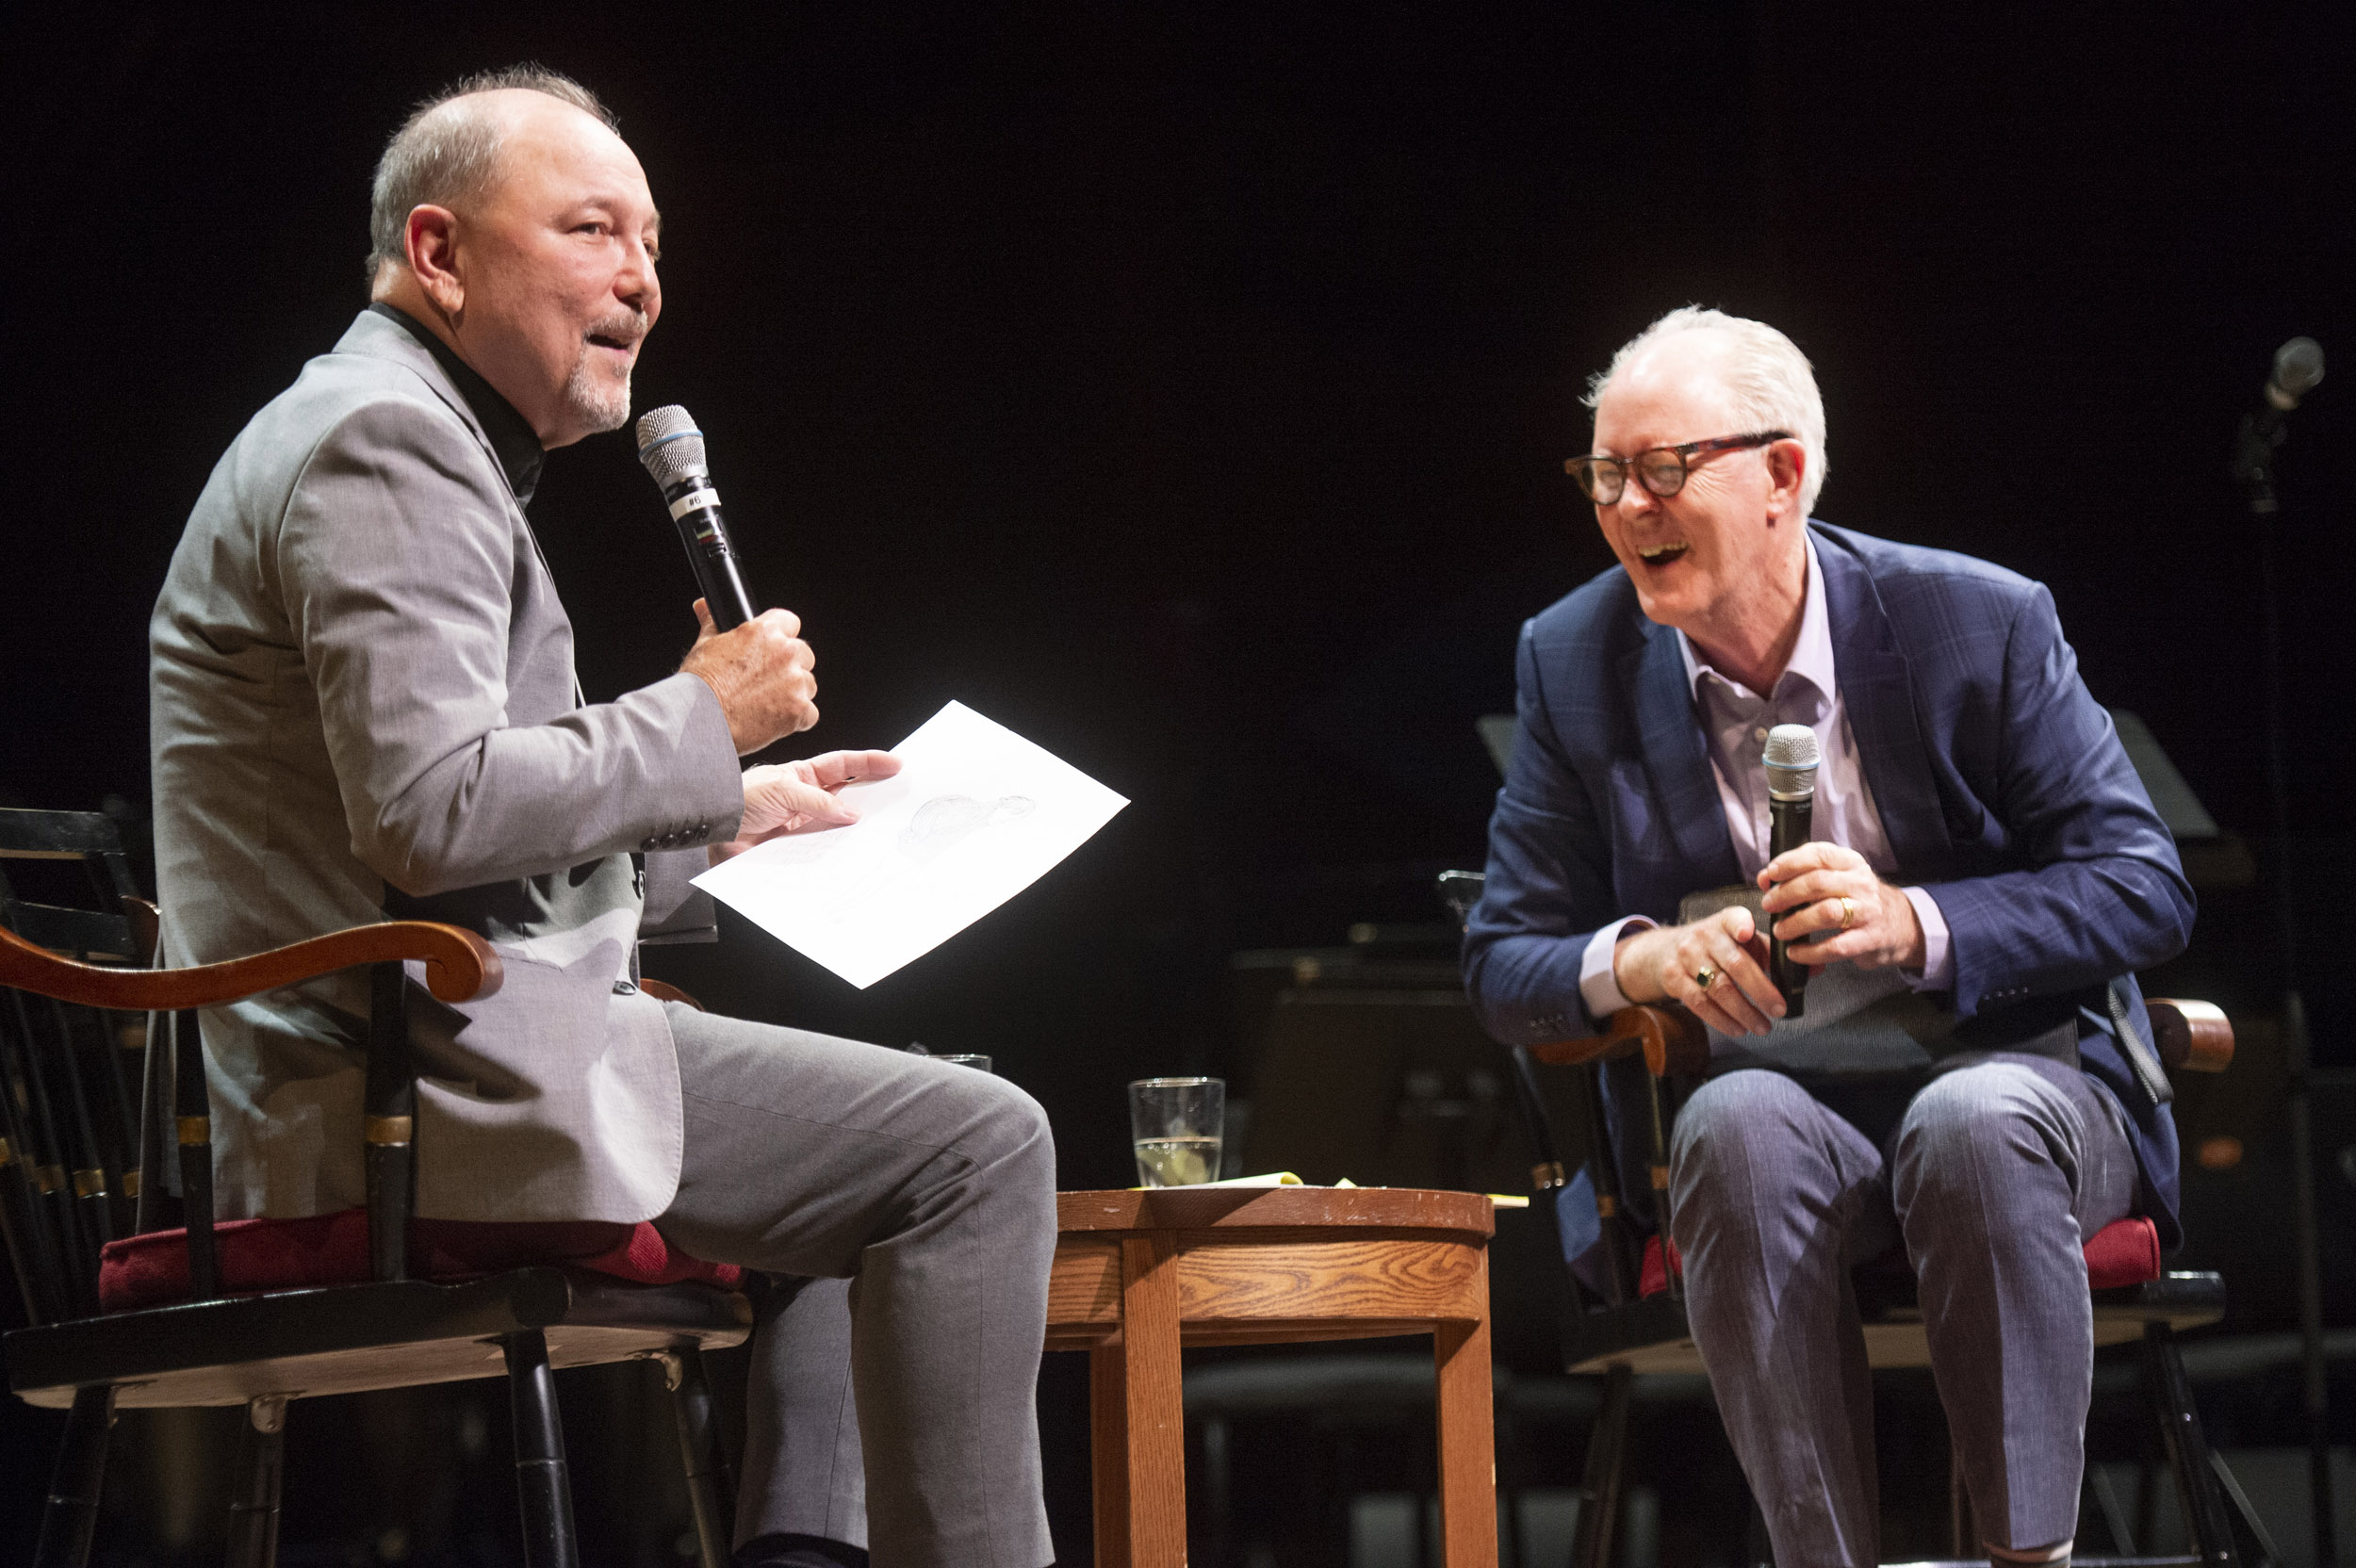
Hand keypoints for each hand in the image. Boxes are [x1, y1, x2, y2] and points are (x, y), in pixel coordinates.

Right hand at [678, 598, 817, 754]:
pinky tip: (773, 720)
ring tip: (766, 703)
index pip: (790, 622)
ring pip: (808, 684)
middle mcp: (785, 653)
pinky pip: (809, 713)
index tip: (772, 648)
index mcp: (765, 631)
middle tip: (766, 681)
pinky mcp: (799, 710)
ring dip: (794, 692)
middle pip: (804, 654)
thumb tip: (703, 606)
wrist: (700, 720)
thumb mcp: (705, 645)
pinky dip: (796, 718)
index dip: (781, 636)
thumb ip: (712, 622)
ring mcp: (795, 682)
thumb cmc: (700, 685)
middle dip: (790, 666)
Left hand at [708, 750, 901, 864]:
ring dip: (856, 826)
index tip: (895, 764)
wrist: (712, 829)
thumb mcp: (783, 791)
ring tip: (881, 827)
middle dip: (873, 794)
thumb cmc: (739, 799)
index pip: (843, 765)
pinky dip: (837, 848)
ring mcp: (803, 823)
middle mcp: (806, 798)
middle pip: (847, 794)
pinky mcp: (796, 846)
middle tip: (899, 795)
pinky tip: (850, 850)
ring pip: (839, 823)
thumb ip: (819, 802)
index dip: (870, 763)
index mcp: (803, 775)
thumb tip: (852, 814)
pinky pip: (823, 846)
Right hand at [1613, 906, 1782, 1036]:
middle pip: (1734, 964)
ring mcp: (1686, 957)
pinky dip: (1721, 1020)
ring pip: (1718, 988)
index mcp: (1726, 922)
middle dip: (1760, 990)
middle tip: (1779, 1010)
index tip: (1747, 933)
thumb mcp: (1742, 940)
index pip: (1733, 919)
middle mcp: (1704, 936)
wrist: (1667, 950)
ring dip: (1744, 1012)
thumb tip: (1815, 969)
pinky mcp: (1674, 979)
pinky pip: (1700, 1003)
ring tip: (1763, 1027)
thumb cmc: (1717, 946)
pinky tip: (1738, 1028)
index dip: (1740, 925)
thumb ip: (1774, 953)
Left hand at [1757, 841, 1924, 970]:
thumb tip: (1765, 878)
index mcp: (1850, 863)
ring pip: (1826, 913)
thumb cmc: (1856, 899)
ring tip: (1780, 930)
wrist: (1899, 925)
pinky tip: (1795, 952)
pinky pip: (1836, 946)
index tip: (1770, 873)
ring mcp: (1867, 912)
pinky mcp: (1869, 939)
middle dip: (1786, 894)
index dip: (1790, 863)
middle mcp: (1861, 884)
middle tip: (1768, 905)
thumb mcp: (1836, 879)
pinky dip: (1810, 951)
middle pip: (1817, 883)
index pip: (1819, 855)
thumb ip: (1801, 875)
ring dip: (1796, 922)